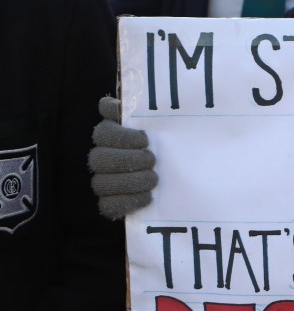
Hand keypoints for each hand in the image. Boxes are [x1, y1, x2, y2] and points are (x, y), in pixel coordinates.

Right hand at [88, 96, 157, 219]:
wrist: (177, 176)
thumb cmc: (164, 145)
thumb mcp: (158, 125)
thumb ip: (137, 111)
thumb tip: (112, 103)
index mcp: (109, 135)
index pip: (102, 133)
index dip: (122, 136)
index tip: (145, 139)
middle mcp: (100, 158)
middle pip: (99, 159)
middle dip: (128, 160)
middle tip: (151, 159)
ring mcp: (102, 181)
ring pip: (102, 183)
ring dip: (131, 181)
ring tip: (153, 178)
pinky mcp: (108, 203)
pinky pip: (108, 206)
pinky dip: (129, 201)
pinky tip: (148, 196)